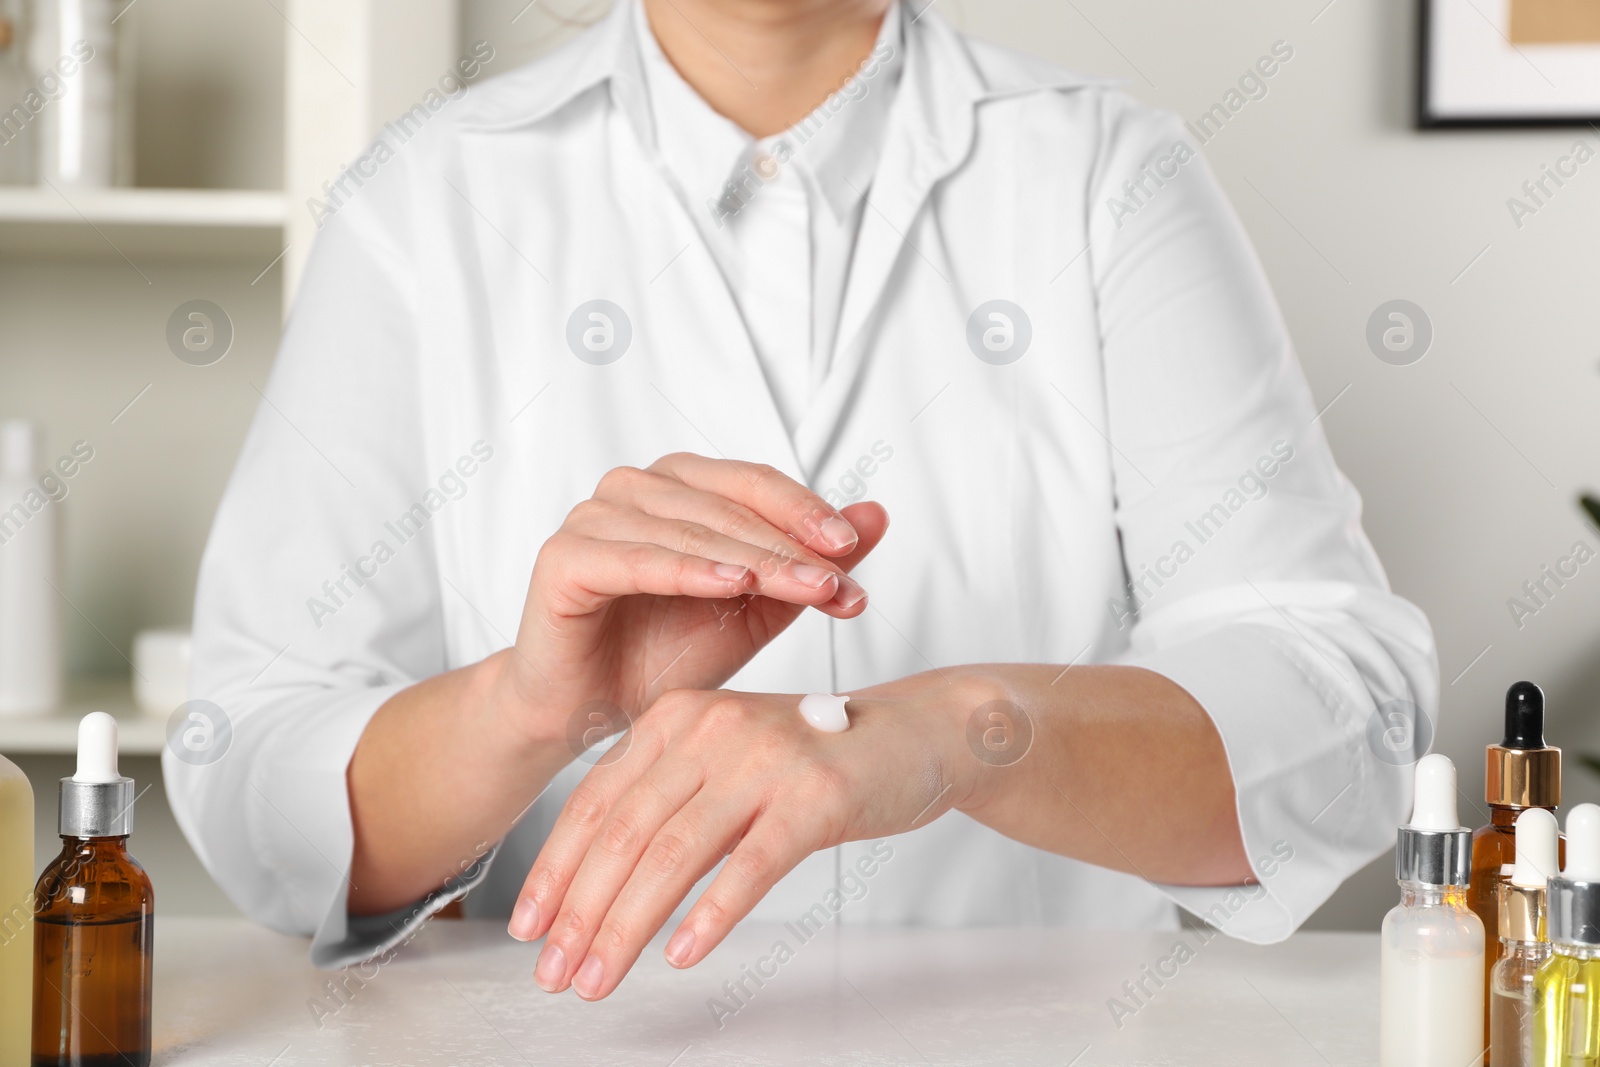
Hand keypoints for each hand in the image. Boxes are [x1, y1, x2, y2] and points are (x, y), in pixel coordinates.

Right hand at [495, 453, 889, 744]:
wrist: (590, 712)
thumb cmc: (664, 656)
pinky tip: (732, 584)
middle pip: (729, 506)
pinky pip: (637, 558)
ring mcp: (595, 518)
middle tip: (838, 582)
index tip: (852, 550)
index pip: (754, 484)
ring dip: (753, 559)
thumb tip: (877, 515)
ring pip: (691, 530)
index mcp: (679, 487)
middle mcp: (635, 489)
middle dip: (790, 546)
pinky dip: (688, 569)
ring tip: (803, 587)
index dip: (806, 512)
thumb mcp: (757, 611)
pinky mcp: (564, 559)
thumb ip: (810, 562)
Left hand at [507, 675, 1000, 998]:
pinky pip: (751, 867)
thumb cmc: (816, 755)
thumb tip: (593, 877)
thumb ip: (669, 794)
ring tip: (598, 979)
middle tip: (553, 973)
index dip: (555, 869)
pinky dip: (710, 915)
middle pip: (625, 834)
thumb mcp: (729, 756)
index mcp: (678, 716)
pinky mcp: (816, 797)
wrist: (919, 731)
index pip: (596, 801)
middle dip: (581, 912)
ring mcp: (765, 760)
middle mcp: (712, 728)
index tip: (527, 928)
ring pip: (675, 856)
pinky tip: (681, 956)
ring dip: (626, 927)